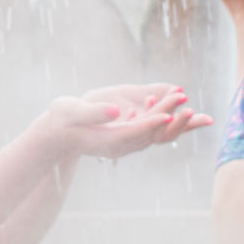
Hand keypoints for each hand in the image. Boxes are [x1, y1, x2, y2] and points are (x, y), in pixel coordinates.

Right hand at [38, 83, 212, 160]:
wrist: (56, 135)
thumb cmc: (60, 121)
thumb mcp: (71, 112)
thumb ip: (93, 112)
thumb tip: (116, 111)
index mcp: (108, 141)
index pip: (134, 133)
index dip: (152, 123)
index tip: (168, 114)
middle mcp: (121, 144)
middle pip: (150, 133)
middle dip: (168, 115)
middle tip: (184, 98)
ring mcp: (125, 142)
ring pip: (155, 132)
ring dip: (172, 118)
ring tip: (187, 101)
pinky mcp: (127, 135)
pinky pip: (151, 128)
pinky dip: (163, 116)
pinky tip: (171, 103)